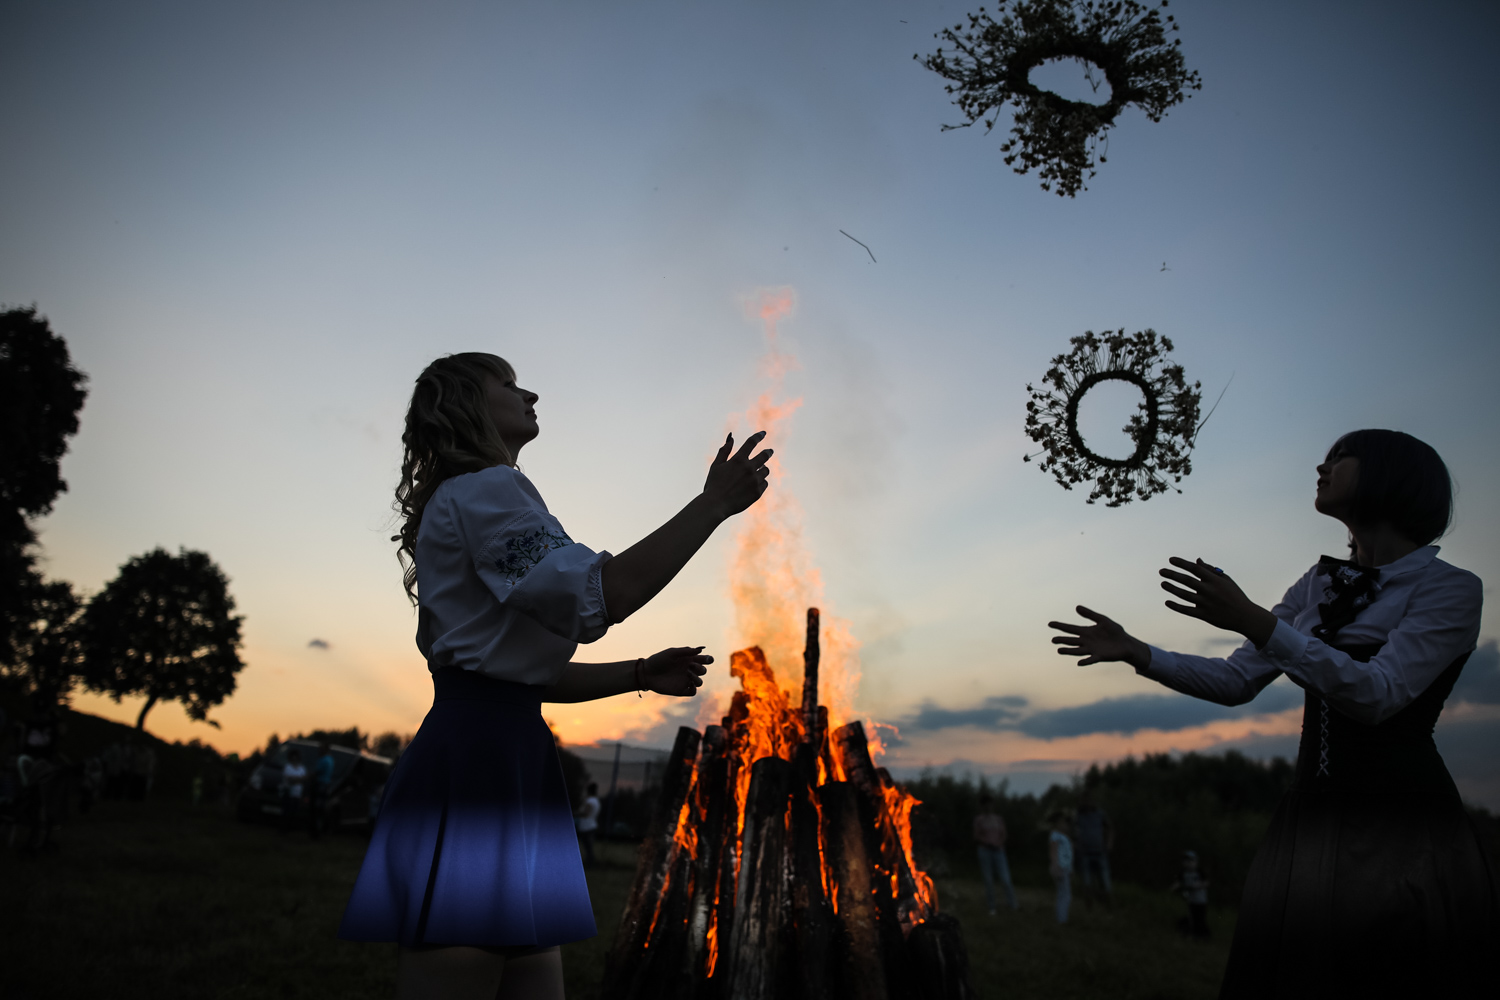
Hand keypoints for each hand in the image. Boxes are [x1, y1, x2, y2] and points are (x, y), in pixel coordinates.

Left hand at [642, 646, 712, 696]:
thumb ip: (686, 651)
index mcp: (688, 660)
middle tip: (690, 666)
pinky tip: (689, 684)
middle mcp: (688, 670)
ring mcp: (685, 680)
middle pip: (703, 671)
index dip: (709, 659)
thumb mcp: (671, 653)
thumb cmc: (658, 660)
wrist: (646, 673)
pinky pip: (693, 692)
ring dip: (697, 678)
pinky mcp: (680, 690)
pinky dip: (694, 689)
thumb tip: (700, 649)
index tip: (706, 659)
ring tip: (688, 674)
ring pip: (700, 682)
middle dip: (700, 668)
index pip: (704, 660)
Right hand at [702, 432, 771, 518]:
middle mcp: (749, 468)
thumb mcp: (716, 466)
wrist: (716, 505)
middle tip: (769, 451)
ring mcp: (755, 481)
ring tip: (757, 472)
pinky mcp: (758, 492)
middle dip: (768, 452)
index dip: (758, 436)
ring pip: (766, 470)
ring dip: (762, 469)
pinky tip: (753, 485)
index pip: (751, 443)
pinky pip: (764, 483)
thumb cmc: (714, 484)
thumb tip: (731, 438)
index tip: (763, 433)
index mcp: (738, 460)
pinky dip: (760, 482)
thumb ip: (724, 451)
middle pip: (764, 456)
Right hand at [1049, 606, 1150, 668]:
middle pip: (1071, 640)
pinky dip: (1085, 661)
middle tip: (1053, 640)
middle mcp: (1086, 641)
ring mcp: (1092, 649)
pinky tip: (1079, 663)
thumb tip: (1077, 607)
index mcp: (1086, 632)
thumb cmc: (1115, 631)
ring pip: (1077, 650)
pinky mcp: (1100, 656)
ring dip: (1069, 651)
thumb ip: (1090, 614)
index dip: (1060, 626)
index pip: (1070, 629)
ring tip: (1059, 650)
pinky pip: (1091, 659)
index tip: (1050, 624)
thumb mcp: (1102, 620)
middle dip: (1062, 640)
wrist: (1126, 643)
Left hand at [1158, 558, 1276, 646]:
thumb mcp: (1226, 580)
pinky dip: (1176, 606)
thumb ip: (1211, 570)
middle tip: (1161, 571)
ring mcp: (1206, 603)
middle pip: (1187, 580)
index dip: (1182, 563)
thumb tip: (1196, 560)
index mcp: (1215, 580)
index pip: (1195, 568)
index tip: (1170, 559)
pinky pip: (1186, 610)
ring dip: (1172, 588)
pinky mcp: (1204, 615)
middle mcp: (1209, 591)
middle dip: (1172, 574)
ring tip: (1163, 583)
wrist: (1245, 616)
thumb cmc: (1235, 595)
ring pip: (1184, 595)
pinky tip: (1167, 602)